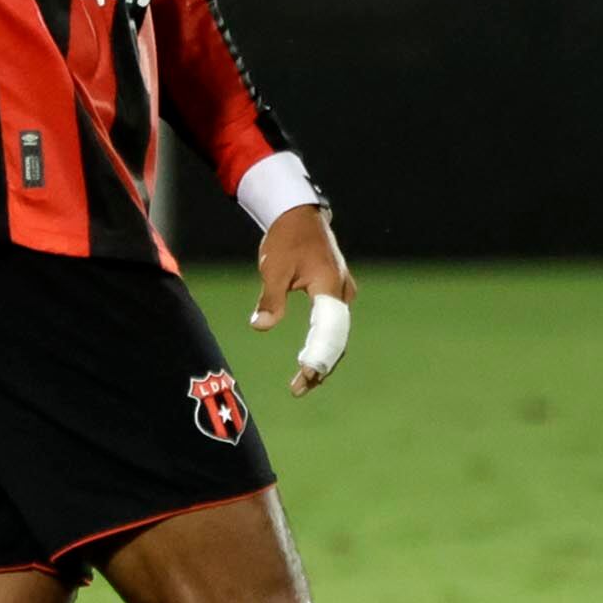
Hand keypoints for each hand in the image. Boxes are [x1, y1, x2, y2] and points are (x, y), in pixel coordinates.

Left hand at [249, 203, 355, 397]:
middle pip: (337, 338)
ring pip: (338, 334)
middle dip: (320, 365)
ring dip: (322, 357)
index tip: (305, 378)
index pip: (328, 332)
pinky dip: (323, 344)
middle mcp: (342, 292)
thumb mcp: (273, 268)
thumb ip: (270, 299)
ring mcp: (343, 292)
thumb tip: (259, 326)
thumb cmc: (286, 238)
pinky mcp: (337, 293)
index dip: (317, 358)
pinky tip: (311, 360)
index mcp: (329, 287)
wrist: (300, 214)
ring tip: (304, 381)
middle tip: (299, 388)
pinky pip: (334, 326)